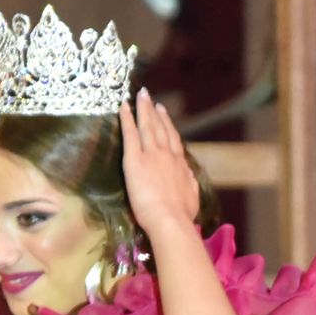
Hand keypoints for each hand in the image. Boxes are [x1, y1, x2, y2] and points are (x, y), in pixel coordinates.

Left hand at [119, 88, 199, 236]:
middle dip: (154, 111)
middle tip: (149, 97)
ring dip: (143, 109)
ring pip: (147, 126)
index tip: (163, 112)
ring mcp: (151, 155)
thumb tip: (189, 175)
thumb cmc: (181, 214)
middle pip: (160, 128)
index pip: (173, 140)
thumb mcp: (192, 195)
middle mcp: (167, 155)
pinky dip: (127, 119)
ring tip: (140, 96)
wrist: (170, 218)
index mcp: (180, 164)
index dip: (168, 124)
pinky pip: (130, 134)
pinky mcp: (135, 160)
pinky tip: (123, 107)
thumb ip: (189, 183)